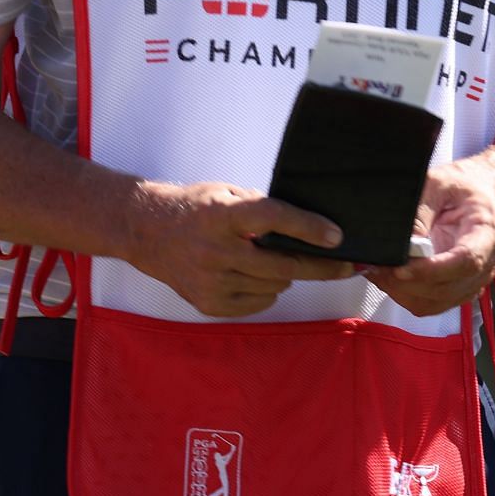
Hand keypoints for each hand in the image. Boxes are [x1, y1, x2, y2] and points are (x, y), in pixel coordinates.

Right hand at [124, 179, 354, 317]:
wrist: (147, 233)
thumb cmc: (196, 207)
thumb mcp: (227, 192)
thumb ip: (262, 206)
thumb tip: (309, 224)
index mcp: (222, 215)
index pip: (273, 219)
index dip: (308, 228)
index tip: (337, 237)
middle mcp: (215, 250)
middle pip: (281, 264)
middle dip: (320, 266)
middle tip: (348, 266)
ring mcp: (210, 281)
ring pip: (274, 285)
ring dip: (290, 275)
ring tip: (288, 262)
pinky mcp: (207, 304)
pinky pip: (258, 302)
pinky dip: (269, 290)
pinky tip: (261, 276)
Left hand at [365, 156, 494, 316]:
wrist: (486, 193)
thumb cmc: (466, 186)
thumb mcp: (440, 183)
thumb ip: (420, 211)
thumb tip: (403, 243)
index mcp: (486, 230)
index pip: (467, 261)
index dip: (433, 270)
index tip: (402, 268)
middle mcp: (486, 261)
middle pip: (448, 288)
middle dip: (409, 283)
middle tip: (379, 266)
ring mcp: (474, 279)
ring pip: (437, 302)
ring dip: (404, 293)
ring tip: (381, 272)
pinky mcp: (460, 288)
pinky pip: (433, 304)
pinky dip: (408, 296)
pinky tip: (392, 279)